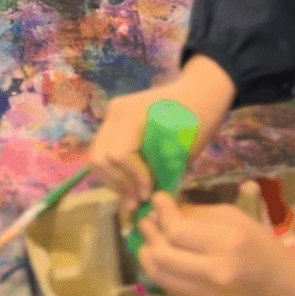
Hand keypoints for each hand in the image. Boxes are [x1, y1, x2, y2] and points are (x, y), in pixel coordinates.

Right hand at [88, 57, 234, 209]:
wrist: (198, 94)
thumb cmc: (197, 120)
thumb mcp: (184, 149)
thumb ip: (161, 173)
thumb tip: (147, 201)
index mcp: (133, 112)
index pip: (119, 153)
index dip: (133, 178)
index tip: (150, 193)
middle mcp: (115, 112)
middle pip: (100, 157)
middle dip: (119, 182)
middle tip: (139, 199)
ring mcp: (111, 116)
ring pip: (96, 156)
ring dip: (113, 180)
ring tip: (133, 195)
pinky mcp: (113, 123)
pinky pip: (103, 151)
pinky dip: (113, 170)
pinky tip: (130, 182)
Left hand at [140, 194, 294, 295]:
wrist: (286, 294)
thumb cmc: (264, 248)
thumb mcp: (236, 219)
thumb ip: (199, 214)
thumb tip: (167, 208)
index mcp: (226, 244)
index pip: (177, 230)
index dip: (161, 211)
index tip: (158, 198)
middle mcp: (213, 272)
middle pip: (161, 252)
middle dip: (149, 231)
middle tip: (149, 217)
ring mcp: (204, 294)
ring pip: (158, 273)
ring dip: (146, 250)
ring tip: (151, 235)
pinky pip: (166, 286)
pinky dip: (157, 267)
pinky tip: (161, 253)